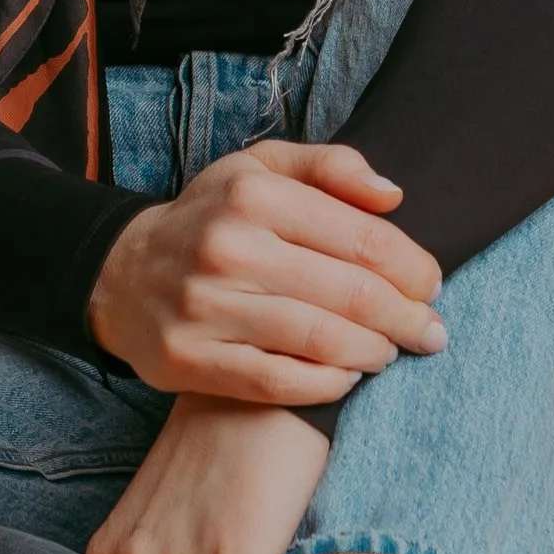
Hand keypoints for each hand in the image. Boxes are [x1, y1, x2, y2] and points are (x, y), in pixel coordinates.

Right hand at [86, 140, 445, 402]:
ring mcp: (205, 306)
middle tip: (429, 332)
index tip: (431, 286)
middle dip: (405, 317)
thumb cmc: (212, 219)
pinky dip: (326, 385)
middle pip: (350, 293)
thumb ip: (331, 167)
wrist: (122, 273)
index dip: (412, 267)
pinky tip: (345, 377)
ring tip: (388, 352)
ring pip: (320, 340)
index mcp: (254, 194)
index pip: (363, 237)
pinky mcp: (189, 359)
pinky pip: (278, 382)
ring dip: (372, 351)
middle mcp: (229, 248)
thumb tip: (392, 196)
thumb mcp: (260, 168)